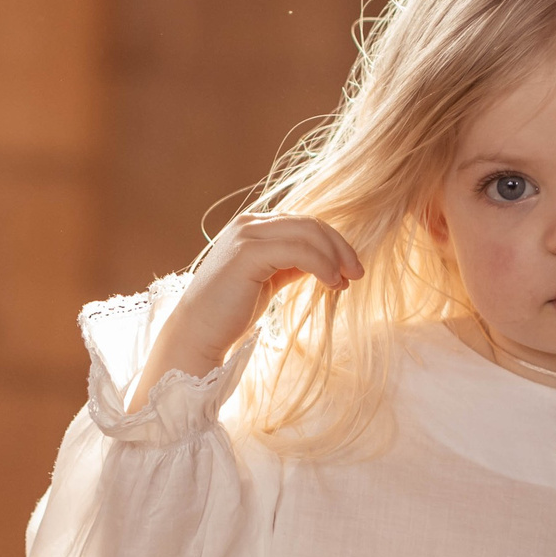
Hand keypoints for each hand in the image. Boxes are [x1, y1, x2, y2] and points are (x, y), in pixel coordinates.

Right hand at [127, 215, 361, 410]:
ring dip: (335, 256)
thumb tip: (325, 262)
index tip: (350, 270)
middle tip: (358, 273)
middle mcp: (249, 224)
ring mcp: (246, 235)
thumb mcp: (267, 282)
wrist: (197, 333)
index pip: (303, 223)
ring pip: (307, 233)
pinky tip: (332, 282)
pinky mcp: (248, 253)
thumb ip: (290, 265)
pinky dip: (322, 264)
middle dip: (340, 247)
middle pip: (310, 223)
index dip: (332, 243)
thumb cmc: (229, 313)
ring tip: (346, 281)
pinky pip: (299, 250)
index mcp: (252, 227)